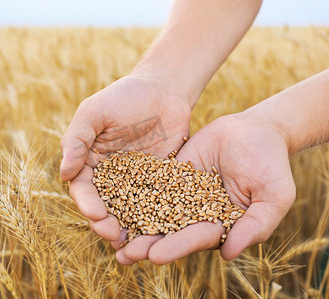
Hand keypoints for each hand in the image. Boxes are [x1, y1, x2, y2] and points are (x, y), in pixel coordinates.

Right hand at [60, 75, 192, 245]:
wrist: (164, 90)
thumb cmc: (124, 97)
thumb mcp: (95, 112)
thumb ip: (77, 139)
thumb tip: (63, 173)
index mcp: (89, 161)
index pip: (83, 188)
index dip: (87, 203)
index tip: (95, 214)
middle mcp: (110, 175)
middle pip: (103, 205)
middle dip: (105, 222)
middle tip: (113, 235)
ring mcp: (135, 181)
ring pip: (128, 210)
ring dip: (128, 227)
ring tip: (133, 244)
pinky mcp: (159, 182)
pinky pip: (155, 203)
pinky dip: (154, 218)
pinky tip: (159, 231)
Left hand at [116, 110, 295, 263]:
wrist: (255, 129)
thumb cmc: (270, 162)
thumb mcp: (274, 195)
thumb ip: (255, 225)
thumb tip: (229, 253)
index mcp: (219, 224)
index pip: (195, 238)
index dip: (176, 247)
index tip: (155, 255)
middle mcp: (196, 213)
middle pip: (169, 230)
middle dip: (147, 243)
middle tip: (125, 255)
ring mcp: (182, 193)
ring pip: (154, 210)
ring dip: (134, 223)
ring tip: (111, 235)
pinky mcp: (171, 175)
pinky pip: (151, 183)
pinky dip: (133, 193)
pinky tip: (113, 200)